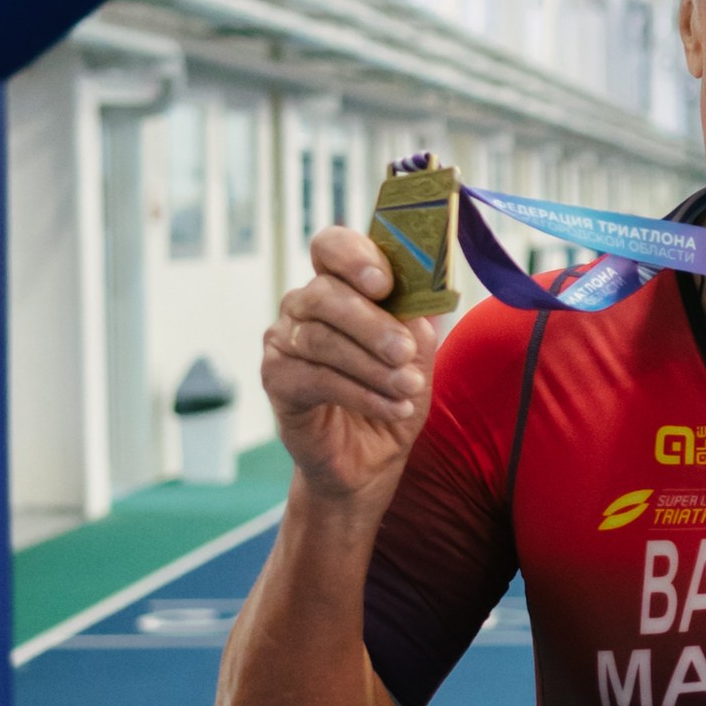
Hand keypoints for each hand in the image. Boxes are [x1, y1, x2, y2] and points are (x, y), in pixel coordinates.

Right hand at [263, 227, 437, 505]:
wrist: (370, 458)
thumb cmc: (392, 394)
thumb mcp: (417, 355)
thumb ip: (418, 319)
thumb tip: (428, 292)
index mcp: (340, 284)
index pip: (331, 247)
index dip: (353, 257)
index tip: (384, 283)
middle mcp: (303, 305)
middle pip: (325, 294)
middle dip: (372, 324)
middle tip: (404, 352)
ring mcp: (284, 340)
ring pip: (321, 338)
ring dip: (373, 366)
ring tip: (409, 388)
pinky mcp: (276, 379)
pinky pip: (315, 378)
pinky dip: (360, 393)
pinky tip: (392, 407)